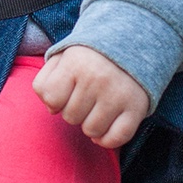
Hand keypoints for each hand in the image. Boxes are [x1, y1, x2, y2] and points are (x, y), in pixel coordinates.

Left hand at [33, 45, 149, 148]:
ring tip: (96, 107)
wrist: (130, 44)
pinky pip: (116, 139)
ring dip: (91, 124)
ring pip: (91, 131)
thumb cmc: (88, 56)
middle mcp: (97, 78)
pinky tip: (106, 125)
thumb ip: (45, 80)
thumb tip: (51, 109)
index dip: (55, 99)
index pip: (51, 99)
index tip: (65, 90)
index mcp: (76, 62)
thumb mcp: (62, 56)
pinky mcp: (136, 108)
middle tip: (84, 96)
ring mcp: (118, 94)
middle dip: (74, 110)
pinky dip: (108, 139)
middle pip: (71, 117)